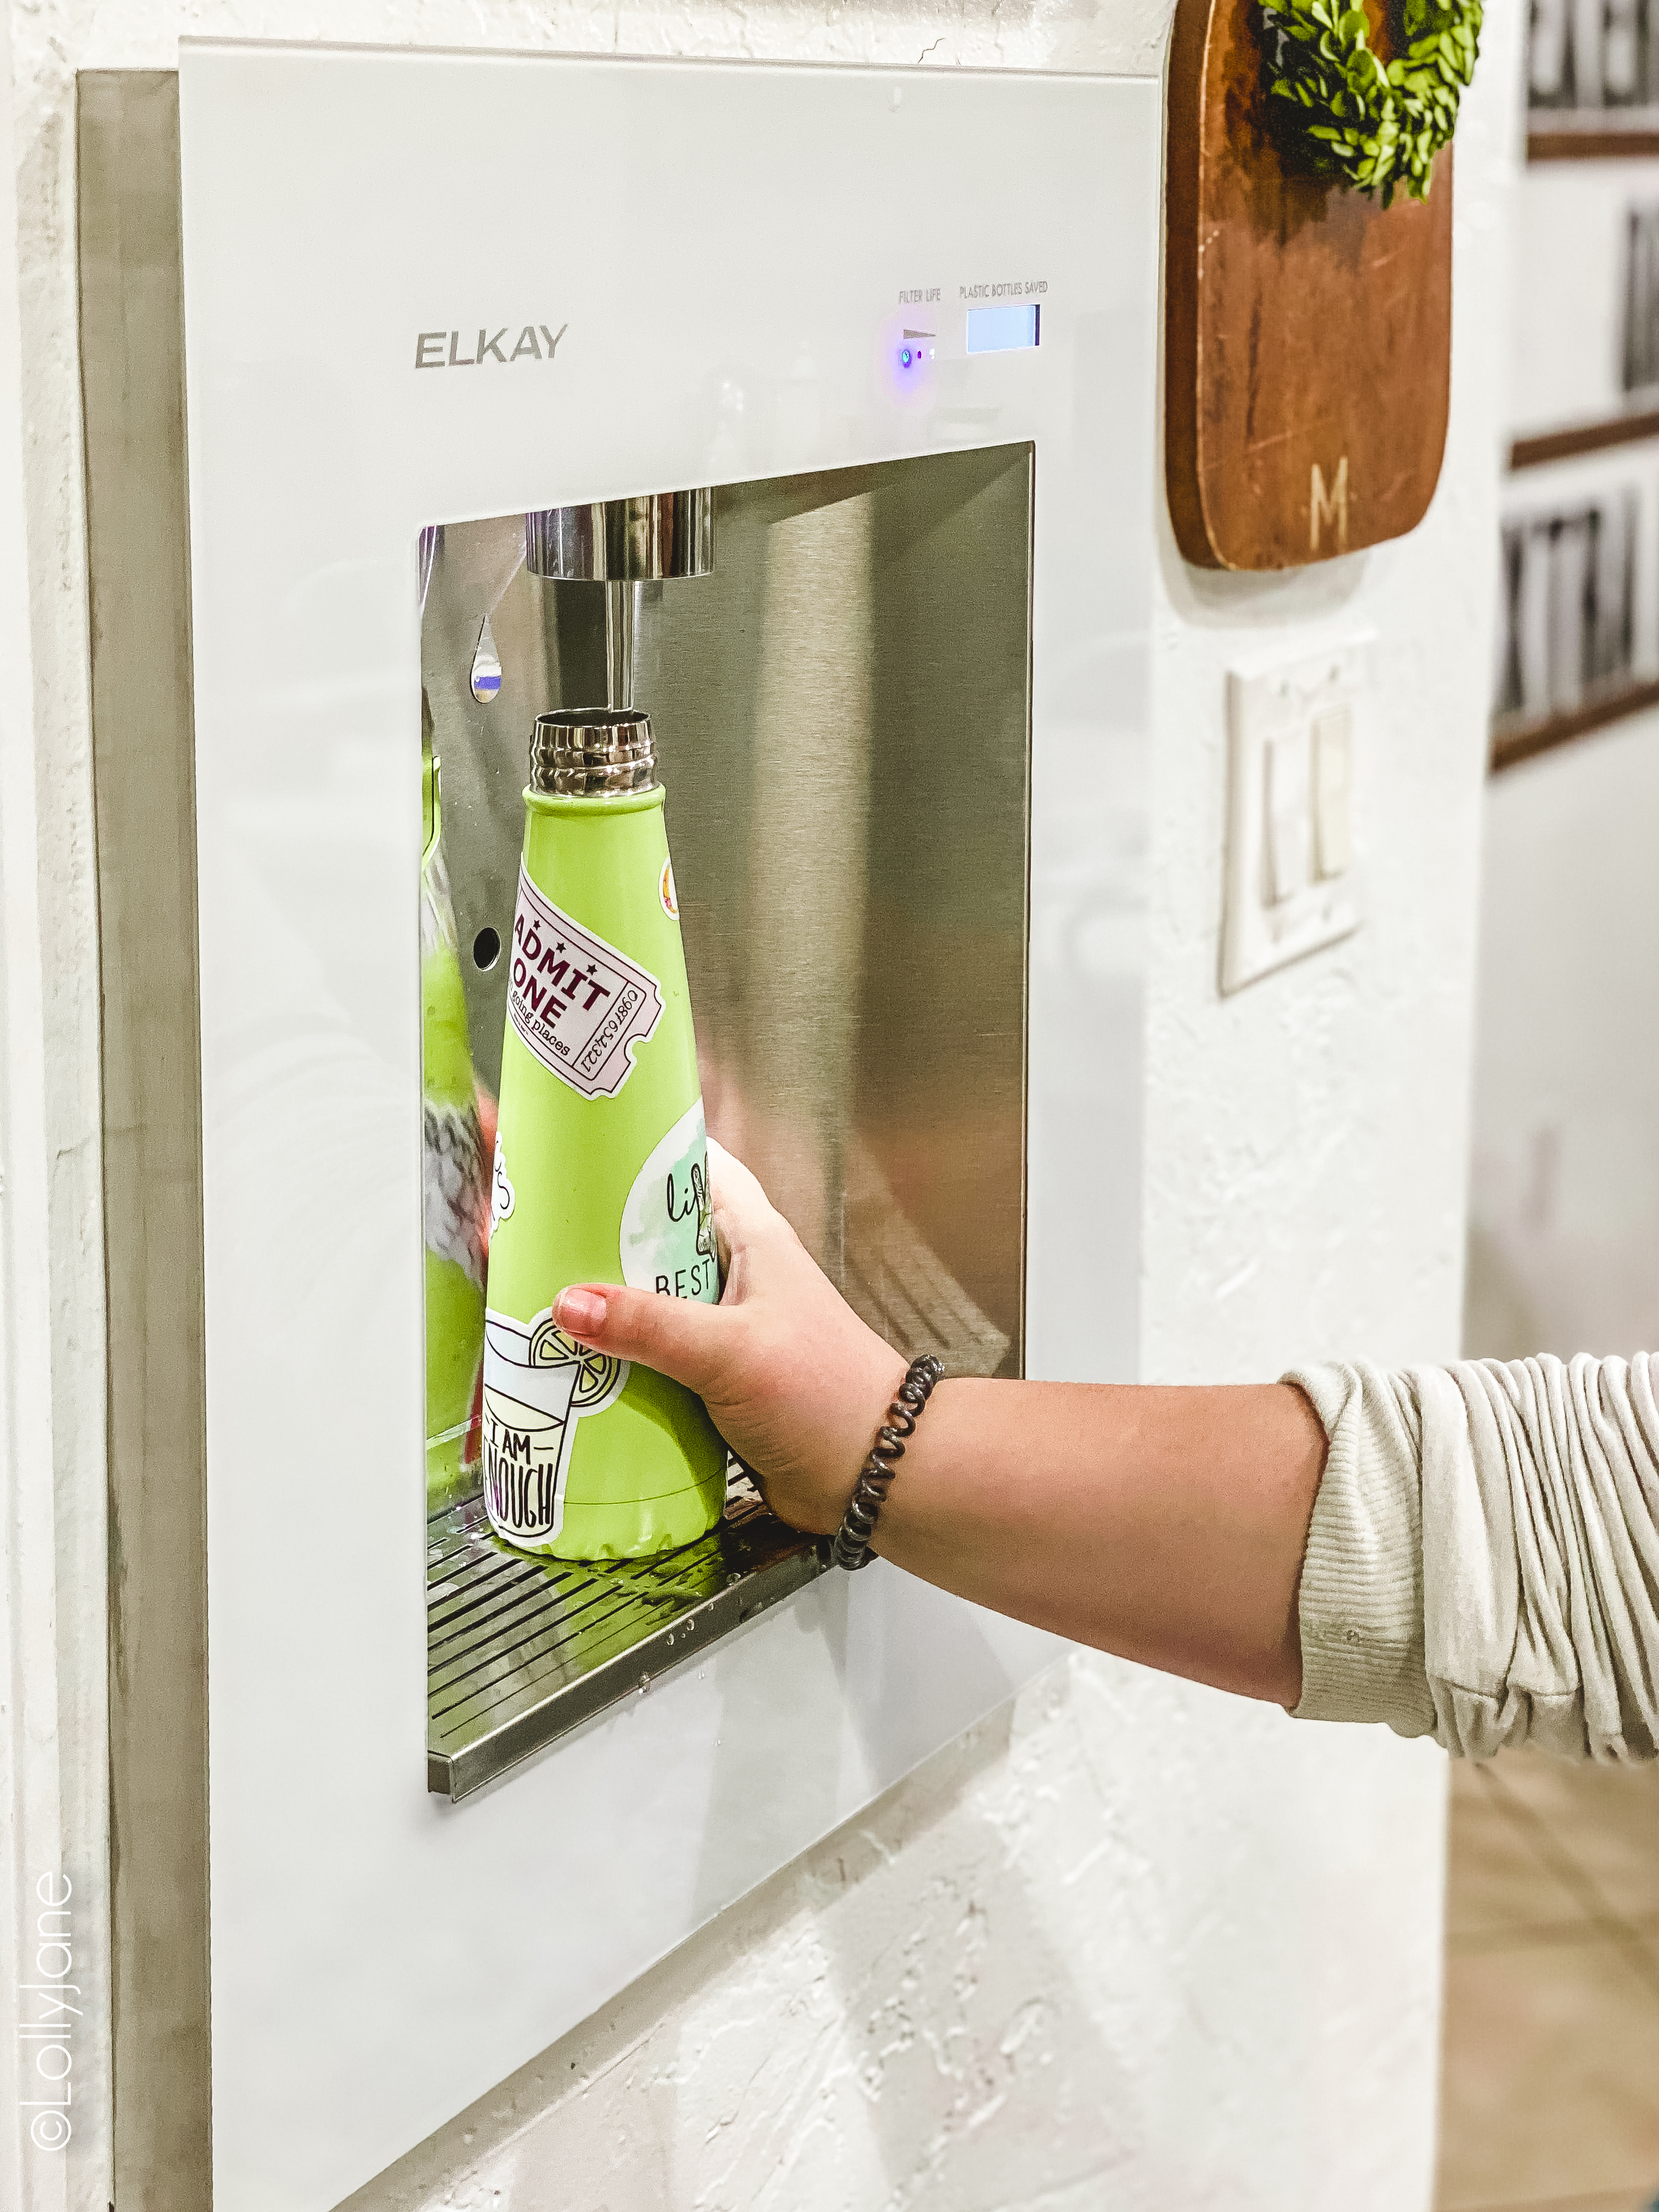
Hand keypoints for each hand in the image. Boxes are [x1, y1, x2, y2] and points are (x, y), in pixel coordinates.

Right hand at [554, 1140, 904, 1534]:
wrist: (872, 1475)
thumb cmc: (828, 1396)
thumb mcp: (732, 1351)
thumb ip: (651, 1327)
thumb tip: (569, 1303)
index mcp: (749, 1234)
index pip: (688, 1162)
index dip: (632, 1149)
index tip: (568, 1150)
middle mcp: (731, 1270)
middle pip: (648, 1233)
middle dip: (591, 1235)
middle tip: (525, 1235)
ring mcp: (717, 1323)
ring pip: (641, 1297)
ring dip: (595, 1304)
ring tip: (528, 1298)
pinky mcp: (706, 1374)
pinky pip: (645, 1353)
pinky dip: (610, 1358)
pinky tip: (566, 1365)